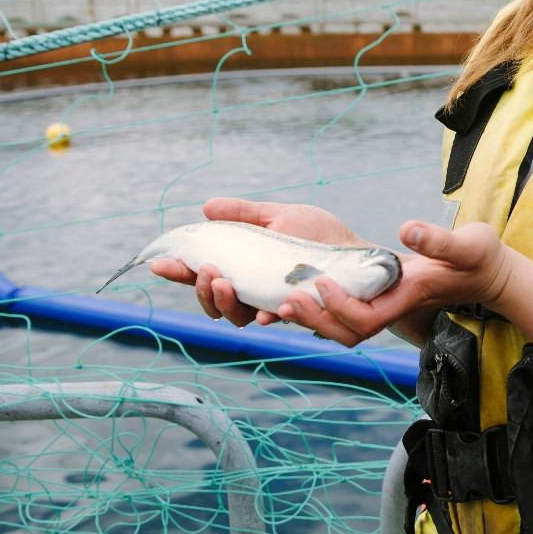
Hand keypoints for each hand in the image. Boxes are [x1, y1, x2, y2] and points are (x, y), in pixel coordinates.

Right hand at [149, 196, 363, 327]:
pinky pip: (304, 326)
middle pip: (219, 309)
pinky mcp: (331, 326)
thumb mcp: (282, 218)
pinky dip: (289, 314)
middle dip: (205, 293)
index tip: (159, 263)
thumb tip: (206, 207)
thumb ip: (246, 215)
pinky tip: (283, 302)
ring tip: (227, 282)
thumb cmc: (326, 240)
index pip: (210, 281)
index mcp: (252, 277)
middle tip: (208, 272)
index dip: (183, 275)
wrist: (373, 259)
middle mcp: (264, 301)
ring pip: (246, 321)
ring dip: (231, 303)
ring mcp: (291, 315)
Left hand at [276, 220, 515, 346]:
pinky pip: (345, 310)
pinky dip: (320, 307)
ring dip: (311, 317)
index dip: (340, 308)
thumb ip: (439, 241)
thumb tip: (406, 229)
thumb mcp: (467, 245)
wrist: (489, 272)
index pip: (368, 318)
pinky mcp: (381, 295)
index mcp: (408, 298)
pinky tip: (300, 290)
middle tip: (284, 302)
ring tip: (281, 303)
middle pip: (347, 331)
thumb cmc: (481, 259)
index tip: (323, 283)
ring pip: (342, 325)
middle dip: (314, 319)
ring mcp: (386, 304)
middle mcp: (393, 307)